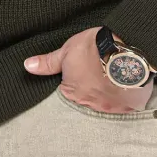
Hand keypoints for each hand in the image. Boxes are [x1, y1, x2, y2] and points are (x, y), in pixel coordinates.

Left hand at [24, 26, 154, 113]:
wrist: (126, 48)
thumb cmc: (94, 48)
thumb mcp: (67, 51)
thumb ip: (48, 63)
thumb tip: (27, 66)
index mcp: (72, 94)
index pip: (69, 93)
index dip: (75, 80)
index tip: (83, 70)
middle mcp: (91, 106)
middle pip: (88, 100)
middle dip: (92, 90)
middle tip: (98, 73)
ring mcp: (111, 108)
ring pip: (107, 104)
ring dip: (108, 94)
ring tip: (112, 77)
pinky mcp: (130, 107)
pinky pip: (125, 106)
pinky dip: (124, 97)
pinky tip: (125, 84)